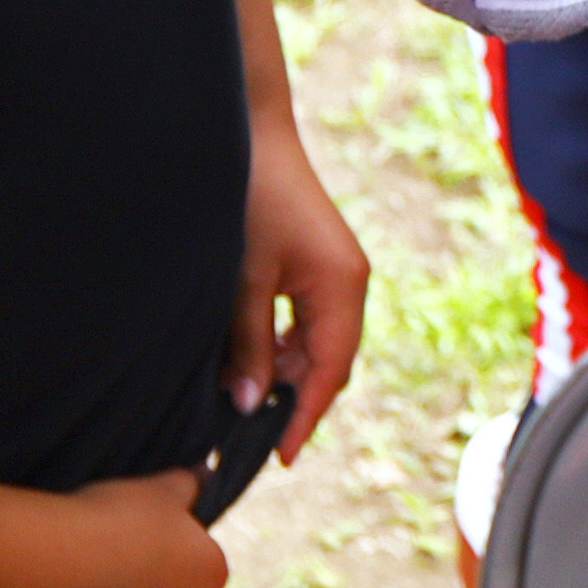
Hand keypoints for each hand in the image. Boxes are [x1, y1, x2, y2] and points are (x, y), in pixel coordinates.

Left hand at [230, 103, 368, 459]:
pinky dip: (279, 345)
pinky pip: (306, 322)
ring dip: (281, 371)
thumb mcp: (243, 279)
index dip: (304, 416)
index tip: (281, 455)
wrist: (248, 132)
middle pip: (327, 362)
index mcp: (342, 288)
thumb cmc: (249, 198)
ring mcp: (335, 274)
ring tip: (239, 395)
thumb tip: (248, 404)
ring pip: (315, 344)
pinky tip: (246, 355)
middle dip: (291, 398)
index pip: (330, 371)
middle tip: (247, 433)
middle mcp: (349, 284)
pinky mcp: (317, 265)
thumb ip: (248, 343)